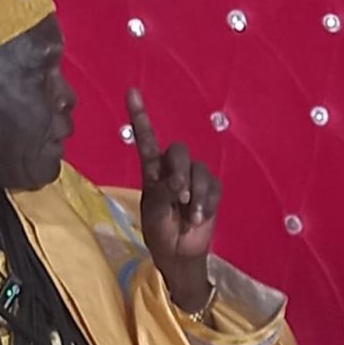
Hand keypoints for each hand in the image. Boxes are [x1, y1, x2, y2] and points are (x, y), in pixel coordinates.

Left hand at [126, 89, 221, 311]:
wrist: (179, 253)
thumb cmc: (159, 231)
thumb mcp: (155, 212)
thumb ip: (164, 193)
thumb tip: (178, 183)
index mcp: (152, 171)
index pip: (145, 139)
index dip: (140, 115)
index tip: (131, 91)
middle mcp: (172, 169)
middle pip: (178, 151)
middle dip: (179, 172)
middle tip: (178, 196)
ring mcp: (193, 178)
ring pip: (197, 169)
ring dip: (194, 194)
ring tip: (188, 214)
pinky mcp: (211, 190)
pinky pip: (212, 186)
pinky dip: (206, 203)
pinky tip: (198, 217)